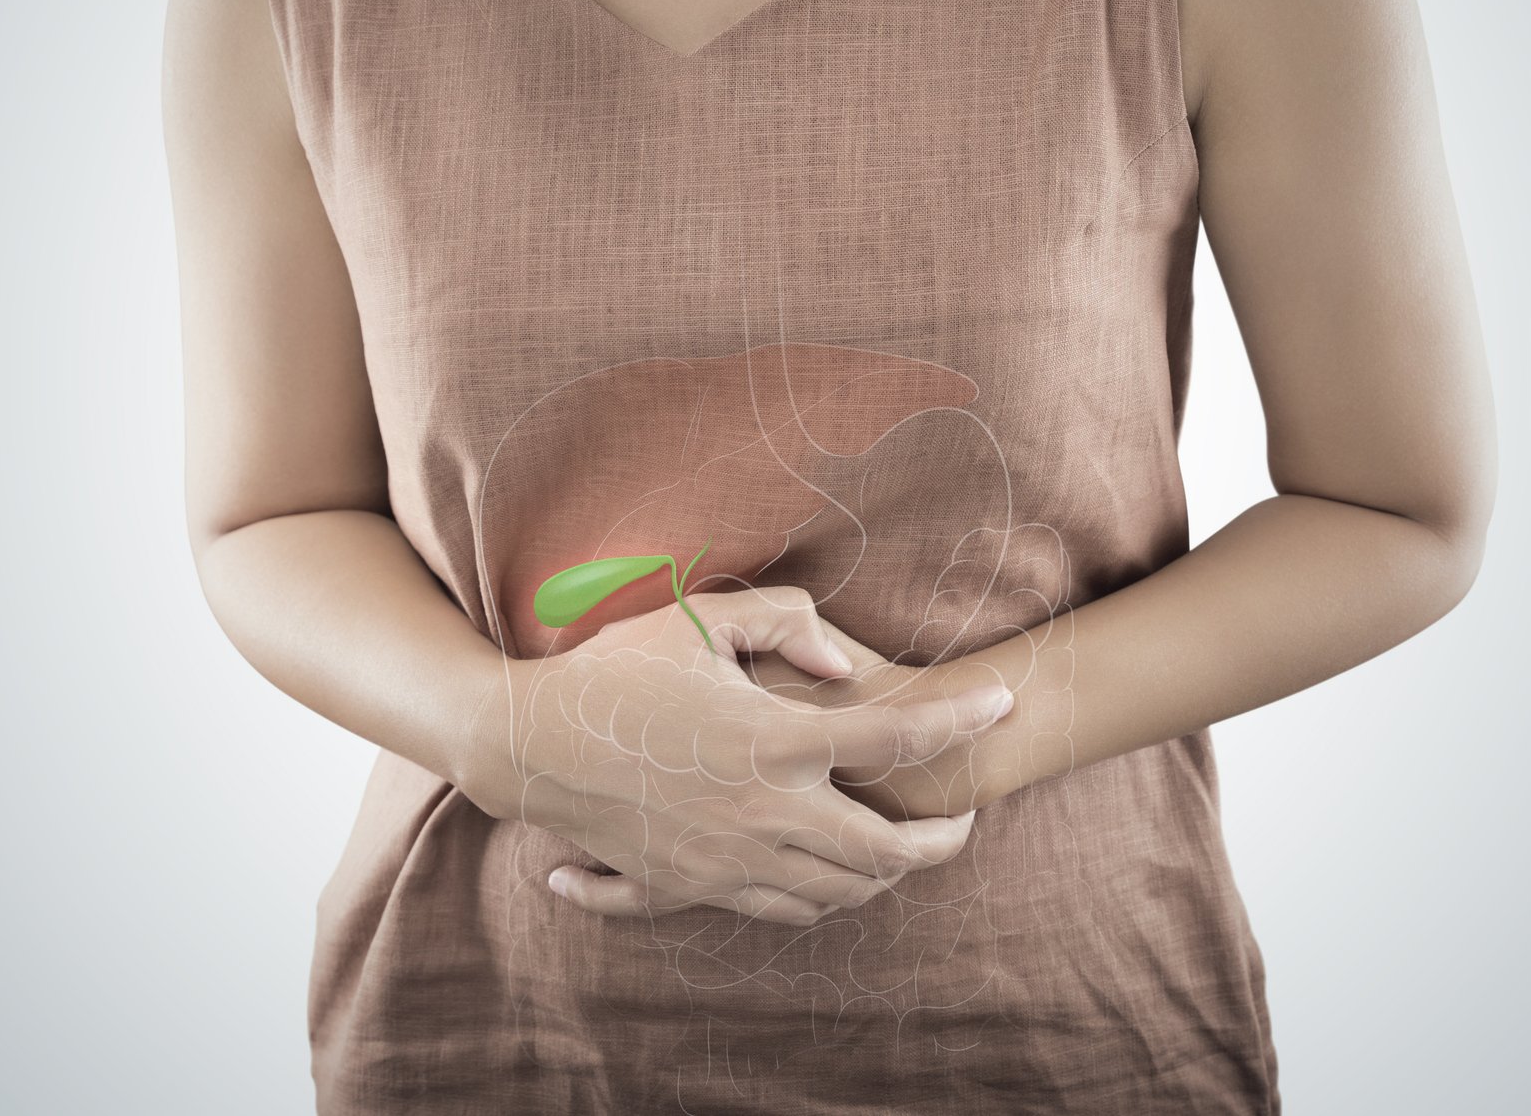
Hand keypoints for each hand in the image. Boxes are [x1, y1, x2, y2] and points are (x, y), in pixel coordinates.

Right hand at [455, 585, 1015, 926]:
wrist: (527, 745)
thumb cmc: (614, 670)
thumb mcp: (697, 619)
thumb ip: (785, 623)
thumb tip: (848, 668)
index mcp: (772, 739)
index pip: (894, 739)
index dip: (961, 722)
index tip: (1003, 707)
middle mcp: (761, 811)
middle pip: (883, 853)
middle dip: (940, 844)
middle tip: (962, 822)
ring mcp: (727, 860)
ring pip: (835, 894)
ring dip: (882, 876)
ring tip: (900, 848)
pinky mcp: (692, 887)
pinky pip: (776, 912)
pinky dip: (816, 900)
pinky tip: (825, 877)